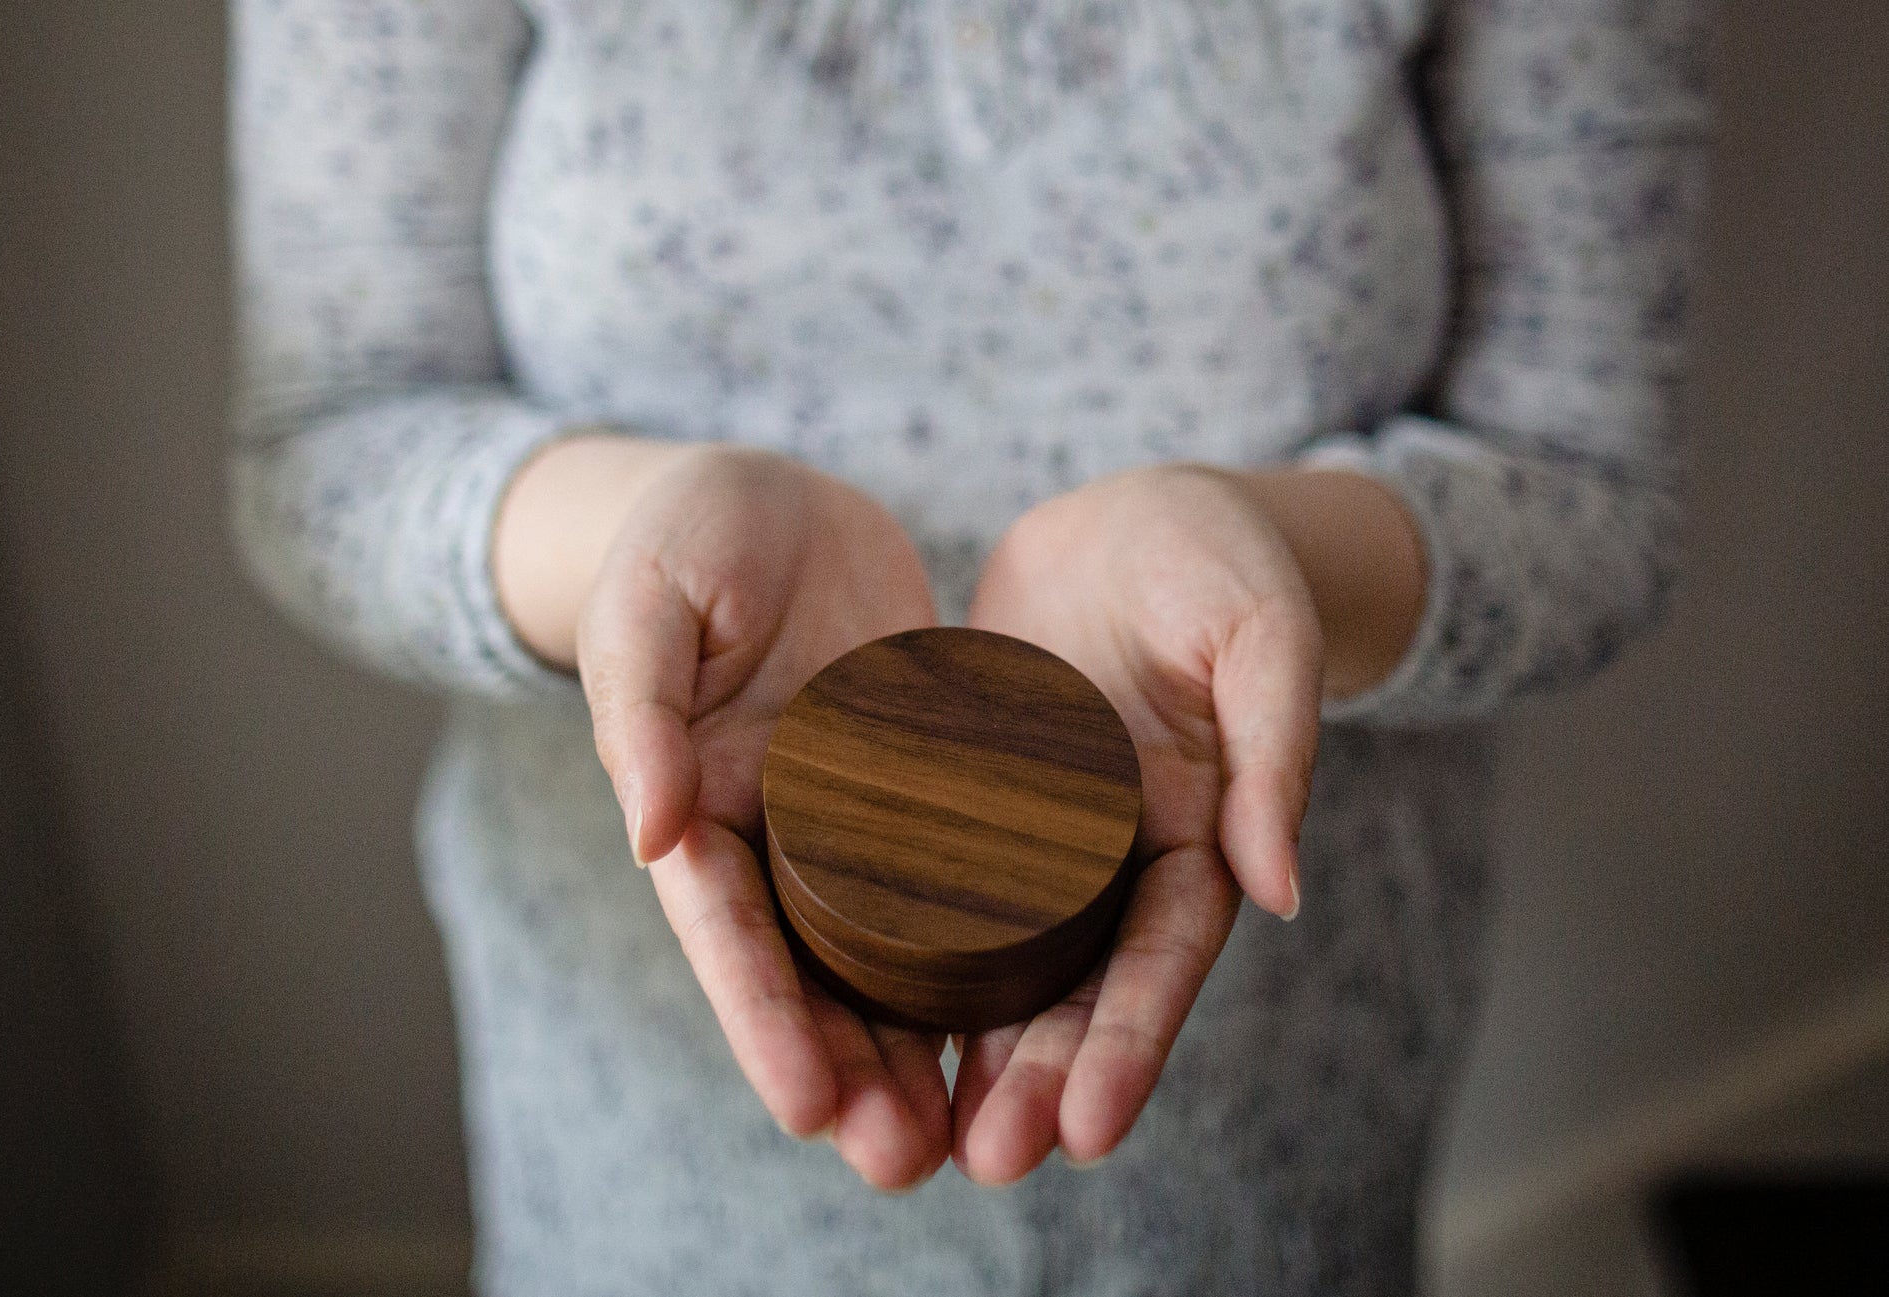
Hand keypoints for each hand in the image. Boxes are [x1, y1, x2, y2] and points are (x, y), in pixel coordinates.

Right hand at [577, 445, 948, 1189]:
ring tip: (971, 1131)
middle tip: (907, 1159)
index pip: (727, 933)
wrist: (768, 493)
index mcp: (694, 804)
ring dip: (923, 1043)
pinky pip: (958, 873)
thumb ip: (641, 709)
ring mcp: (852, 813)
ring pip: (889, 950)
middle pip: (813, 974)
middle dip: (854, 1071)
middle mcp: (775, 830)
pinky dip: (985, 946)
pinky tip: (1037, 1008)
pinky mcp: (920, 780)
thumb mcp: (649, 602)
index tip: (810, 1108)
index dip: (765, 1023)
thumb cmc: (681, 535)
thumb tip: (653, 836)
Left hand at [951, 463, 1324, 1183]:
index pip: (1167, 958)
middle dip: (1039, 1078)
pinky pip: (937, 885)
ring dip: (968, 1049)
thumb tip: (1281, 892)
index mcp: (1199, 832)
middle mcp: (1116, 854)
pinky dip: (905, 951)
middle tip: (987, 1159)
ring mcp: (1042, 833)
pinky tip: (857, 1015)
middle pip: (1079, 989)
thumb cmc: (1222, 560)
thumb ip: (1276, 751)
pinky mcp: (975, 799)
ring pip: (1002, 961)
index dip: (1132, 1045)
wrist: (1137, 514)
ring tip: (919, 1132)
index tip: (1087, 1130)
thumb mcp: (1263, 636)